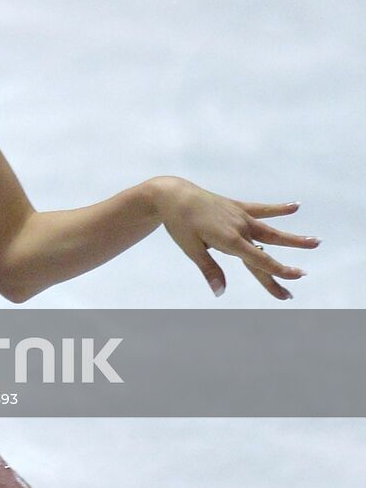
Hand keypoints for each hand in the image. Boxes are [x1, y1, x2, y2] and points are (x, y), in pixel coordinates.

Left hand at [150, 175, 317, 299]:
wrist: (172, 195)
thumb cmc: (179, 224)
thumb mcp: (191, 248)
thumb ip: (209, 270)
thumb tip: (220, 293)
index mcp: (229, 240)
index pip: (259, 260)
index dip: (278, 271)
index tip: (296, 278)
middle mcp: (240, 228)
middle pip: (267, 250)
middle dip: (283, 267)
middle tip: (303, 276)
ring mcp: (240, 216)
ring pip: (271, 229)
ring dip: (293, 238)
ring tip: (316, 242)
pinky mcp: (237, 206)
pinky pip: (261, 208)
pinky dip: (278, 208)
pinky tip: (296, 207)